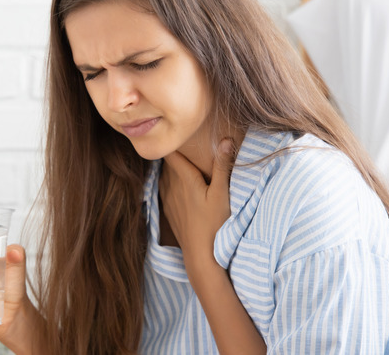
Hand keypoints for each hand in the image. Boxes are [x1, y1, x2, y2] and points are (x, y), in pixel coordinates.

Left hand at [159, 138, 234, 259]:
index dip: (172, 141)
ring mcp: (167, 199)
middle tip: (184, 143)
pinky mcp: (168, 210)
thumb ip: (222, 166)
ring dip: (172, 168)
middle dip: (175, 152)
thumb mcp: (222, 194)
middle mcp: (171, 186)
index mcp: (184, 179)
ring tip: (184, 161)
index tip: (177, 131)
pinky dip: (170, 183)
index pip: (171, 153)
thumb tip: (224, 139)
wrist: (200, 256)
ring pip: (165, 176)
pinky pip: (164, 189)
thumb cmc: (214, 224)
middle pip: (168, 163)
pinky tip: (180, 185)